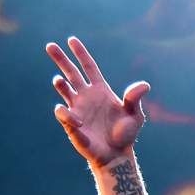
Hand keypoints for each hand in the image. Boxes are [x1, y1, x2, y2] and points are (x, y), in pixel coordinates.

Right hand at [46, 36, 150, 166]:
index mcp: (101, 90)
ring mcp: (78, 108)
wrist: (117, 155)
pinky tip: (79, 121)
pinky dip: (67, 114)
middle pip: (71, 73)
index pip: (89, 67)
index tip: (71, 40)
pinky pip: (64, 114)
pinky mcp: (72, 124)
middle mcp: (86, 96)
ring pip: (63, 89)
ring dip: (60, 84)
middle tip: (50, 45)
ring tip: (59, 80)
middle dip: (61, 59)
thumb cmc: (126, 134)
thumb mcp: (136, 115)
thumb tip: (144, 85)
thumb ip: (135, 99)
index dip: (80, 53)